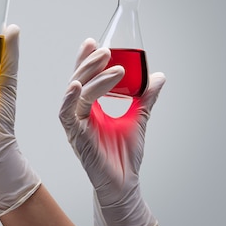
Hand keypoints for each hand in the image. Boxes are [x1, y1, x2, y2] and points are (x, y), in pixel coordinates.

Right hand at [59, 38, 165, 225]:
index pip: (85, 78)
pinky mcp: (75, 136)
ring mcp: (76, 124)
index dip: (87, 60)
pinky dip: (69, 99)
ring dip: (91, 77)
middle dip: (90, 63)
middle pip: (78, 80)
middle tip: (106, 50)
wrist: (124, 183)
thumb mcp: (139, 118)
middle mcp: (80, 113)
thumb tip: (158, 76)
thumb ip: (145, 97)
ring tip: (111, 65)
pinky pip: (67, 114)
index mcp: (91, 108)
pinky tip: (76, 85)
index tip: (93, 42)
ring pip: (77, 93)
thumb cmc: (124, 156)